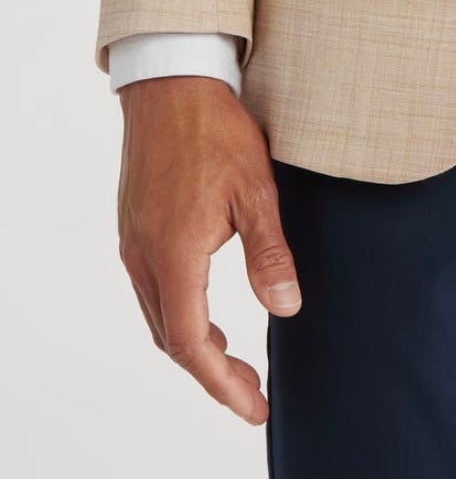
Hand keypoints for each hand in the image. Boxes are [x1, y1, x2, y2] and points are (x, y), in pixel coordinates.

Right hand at [117, 75, 300, 424]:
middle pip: (172, 339)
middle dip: (212, 372)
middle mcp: (144, 257)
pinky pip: (152, 289)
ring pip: (159, 316)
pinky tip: (206, 310)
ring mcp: (134, 242)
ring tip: (233, 360)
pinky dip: (179, 314)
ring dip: (194, 344)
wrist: (170, 82)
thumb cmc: (215, 129)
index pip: (193, 343)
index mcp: (174, 254)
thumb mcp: (256, 190)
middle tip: (250, 392)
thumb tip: (287, 307)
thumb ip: (269, 252)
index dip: (223, 383)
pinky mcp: (134, 227)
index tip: (252, 407)